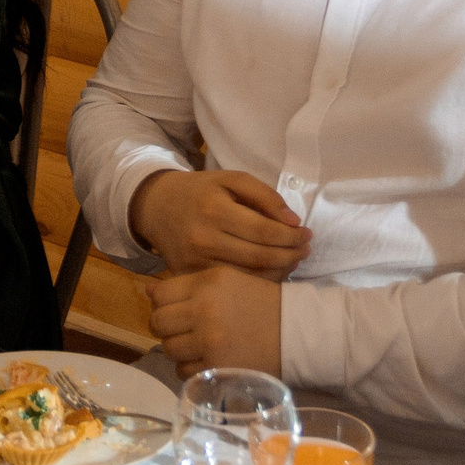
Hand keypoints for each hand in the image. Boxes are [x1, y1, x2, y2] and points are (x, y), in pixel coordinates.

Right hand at [128, 169, 309, 278]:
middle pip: (260, 257)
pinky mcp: (190, 277)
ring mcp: (194, 262)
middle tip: (305, 249)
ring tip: (293, 259)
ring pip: (249, 276)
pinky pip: (233, 285)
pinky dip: (258, 281)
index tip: (307, 233)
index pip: (265, 230)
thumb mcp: (231, 180)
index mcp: (214, 210)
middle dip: (291, 255)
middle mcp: (202, 239)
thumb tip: (293, 222)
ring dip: (279, 270)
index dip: (292, 235)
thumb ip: (265, 196)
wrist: (157, 207)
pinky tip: (271, 270)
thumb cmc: (201, 192)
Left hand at [147, 265, 284, 378]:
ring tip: (196, 345)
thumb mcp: (227, 280)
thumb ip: (189, 284)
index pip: (161, 294)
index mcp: (207, 283)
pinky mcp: (216, 366)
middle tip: (182, 330)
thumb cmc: (261, 302)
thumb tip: (149, 292)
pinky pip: (183, 370)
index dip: (162, 302)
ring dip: (178, 348)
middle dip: (166, 327)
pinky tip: (206, 359)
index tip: (175, 309)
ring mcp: (209, 341)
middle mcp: (204, 310)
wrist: (297, 332)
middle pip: (158, 322)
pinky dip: (190, 367)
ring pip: (168, 348)